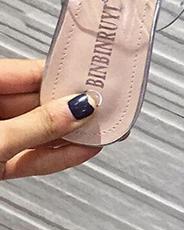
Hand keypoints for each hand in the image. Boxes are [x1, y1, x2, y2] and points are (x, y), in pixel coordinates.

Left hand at [0, 59, 99, 178]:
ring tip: (103, 131)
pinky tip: (82, 150)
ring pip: (38, 132)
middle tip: (108, 108)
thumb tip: (78, 110)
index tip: (97, 80)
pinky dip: (56, 156)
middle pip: (38, 104)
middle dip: (76, 110)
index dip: (67, 77)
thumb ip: (39, 124)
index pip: (32, 73)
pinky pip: (29, 156)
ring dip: (72, 135)